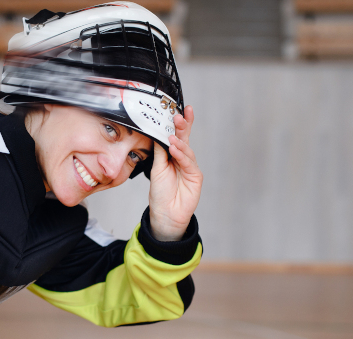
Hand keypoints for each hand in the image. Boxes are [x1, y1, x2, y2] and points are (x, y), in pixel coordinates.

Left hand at [148, 105, 202, 240]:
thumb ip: (160, 151)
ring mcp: (190, 167)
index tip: (176, 109)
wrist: (165, 214)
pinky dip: (182, 154)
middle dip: (183, 125)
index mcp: (173, 155)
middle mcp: (183, 159)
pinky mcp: (195, 176)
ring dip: (180, 140)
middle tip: (180, 114)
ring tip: (172, 134)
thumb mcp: (156, 168)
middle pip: (184, 138)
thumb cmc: (160, 193)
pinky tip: (175, 148)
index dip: (178, 124)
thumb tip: (157, 132)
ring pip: (187, 149)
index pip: (176, 136)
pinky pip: (189, 162)